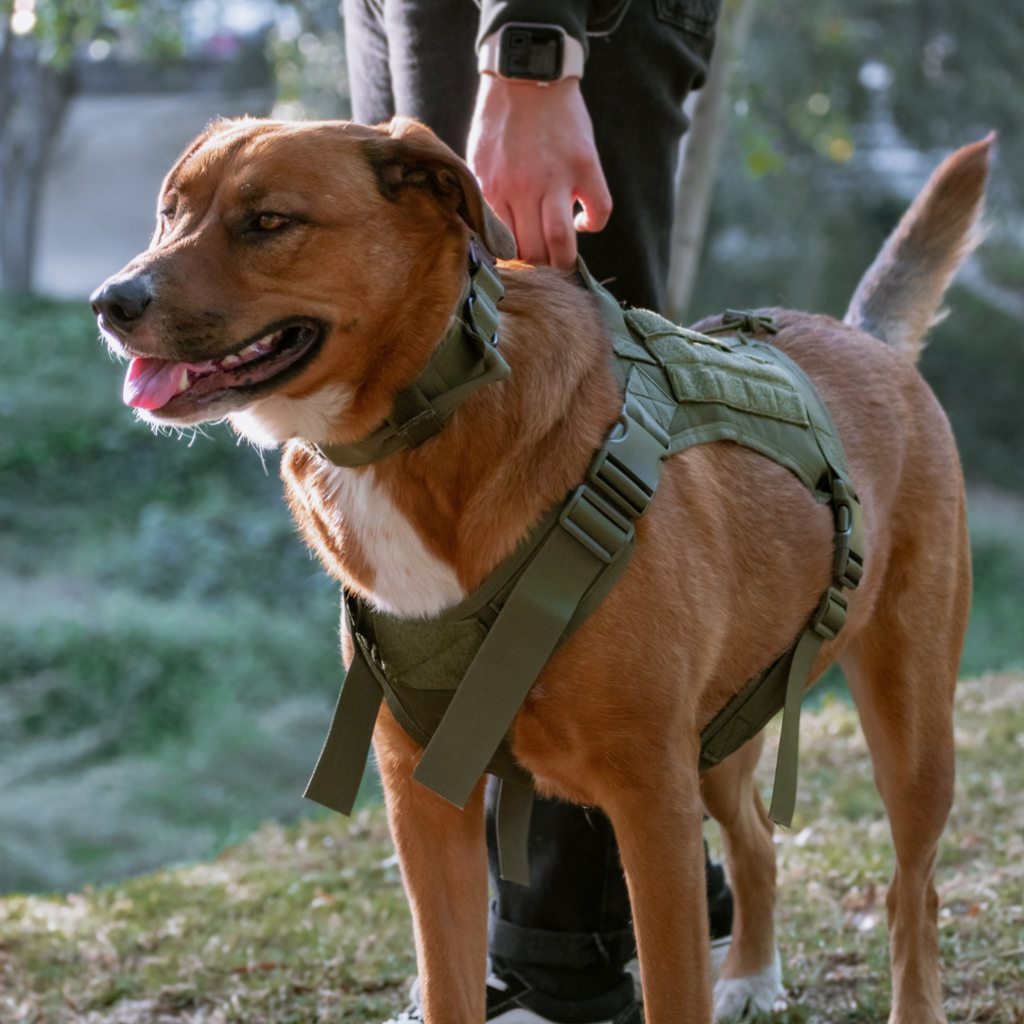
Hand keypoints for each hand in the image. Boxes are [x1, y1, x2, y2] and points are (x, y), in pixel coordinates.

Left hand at [467, 74, 612, 269]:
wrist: (527, 77)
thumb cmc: (499, 123)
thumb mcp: (478, 162)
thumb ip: (485, 199)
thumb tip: (490, 239)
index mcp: (494, 191)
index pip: (502, 248)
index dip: (511, 267)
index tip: (517, 270)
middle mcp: (524, 189)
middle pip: (532, 253)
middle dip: (538, 271)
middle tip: (541, 270)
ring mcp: (557, 179)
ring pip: (561, 243)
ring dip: (564, 261)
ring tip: (563, 262)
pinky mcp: (585, 166)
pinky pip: (599, 211)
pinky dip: (593, 223)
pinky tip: (583, 220)